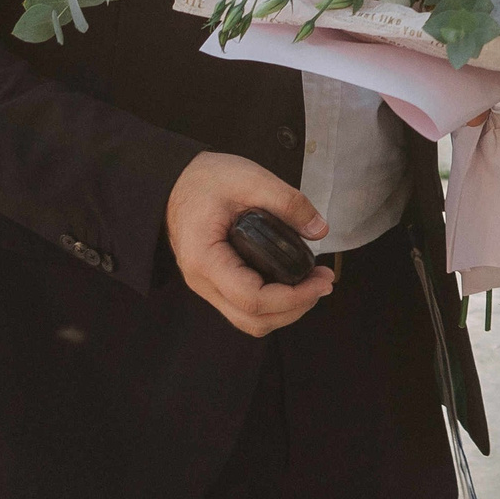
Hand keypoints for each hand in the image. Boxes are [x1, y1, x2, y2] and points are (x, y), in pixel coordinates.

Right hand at [165, 151, 334, 336]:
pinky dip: (273, 302)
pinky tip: (293, 282)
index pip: (252, 298)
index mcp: (206, 259)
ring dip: (285, 310)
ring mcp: (207, 286)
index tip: (321, 280)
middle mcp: (202, 282)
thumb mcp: (250, 179)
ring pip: (248, 319)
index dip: (293, 297)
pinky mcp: (216, 282)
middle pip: (252, 319)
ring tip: (313, 284)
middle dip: (295, 308)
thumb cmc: (205, 180)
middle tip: (324, 282)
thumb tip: (319, 229)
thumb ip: (287, 202)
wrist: (176, 182)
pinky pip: (244, 306)